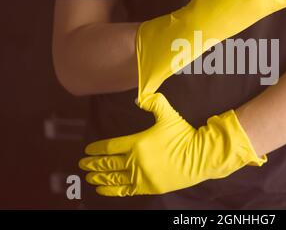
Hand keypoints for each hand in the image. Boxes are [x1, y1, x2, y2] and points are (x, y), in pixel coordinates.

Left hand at [79, 93, 265, 196]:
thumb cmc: (184, 136)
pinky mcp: (149, 188)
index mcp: (137, 143)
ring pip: (114, 178)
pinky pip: (125, 191)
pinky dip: (111, 191)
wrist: (200, 157)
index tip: (88, 150)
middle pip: (108, 164)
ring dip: (99, 177)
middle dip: (93, 164)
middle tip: (83, 164)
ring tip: (89, 177)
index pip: (110, 147)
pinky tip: (102, 189)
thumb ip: (154, 103)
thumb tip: (140, 96)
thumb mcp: (169, 115)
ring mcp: (142, 176)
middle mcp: (136, 161)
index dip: (97, 149)